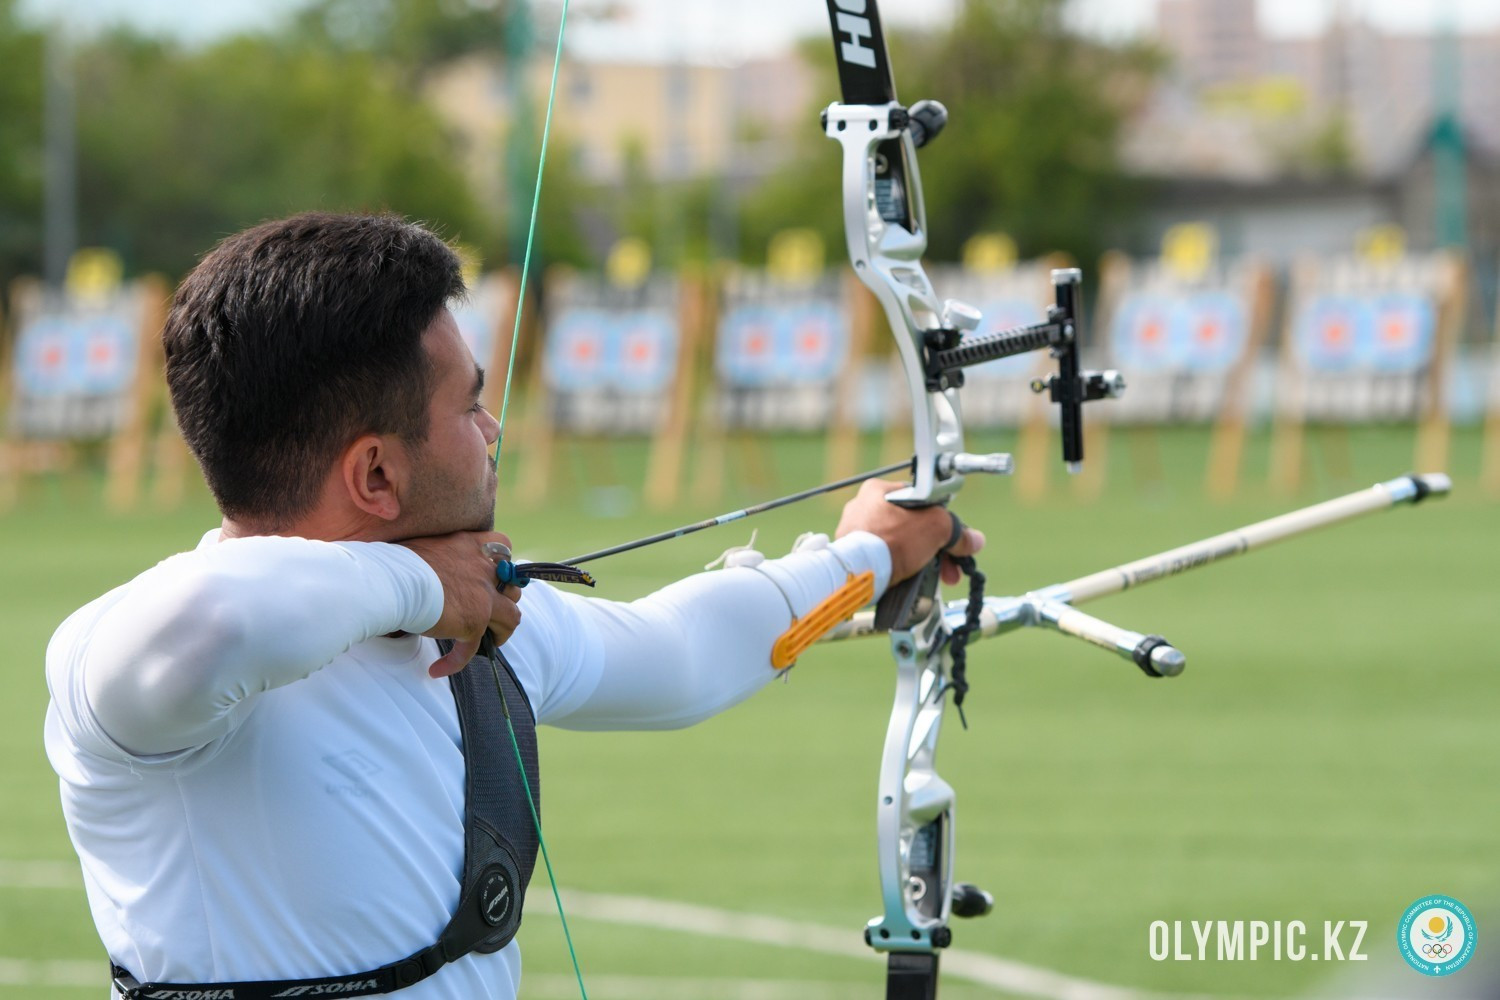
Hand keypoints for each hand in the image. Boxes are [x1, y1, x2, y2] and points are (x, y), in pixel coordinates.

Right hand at [398, 530, 523, 677]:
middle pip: (512, 587)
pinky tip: (438, 669)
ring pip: (511, 619)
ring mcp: (483, 597)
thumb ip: (443, 558)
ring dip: (499, 633)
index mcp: (470, 546)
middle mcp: (483, 569)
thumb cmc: (396, 563)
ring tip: (479, 643)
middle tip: (486, 613)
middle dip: (504, 601)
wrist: (391, 581)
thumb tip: (433, 572)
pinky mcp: (475, 623)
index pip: (503, 546)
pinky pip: (472, 648)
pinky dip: (456, 661)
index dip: (501, 563)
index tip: (491, 576)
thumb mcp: (428, 549)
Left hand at [834, 479, 985, 584]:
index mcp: (880, 490)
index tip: (952, 540)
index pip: (920, 501)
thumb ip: (957, 532)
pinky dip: (897, 568)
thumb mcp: (936, 528)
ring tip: (931, 576)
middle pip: (909, 526)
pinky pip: (881, 558)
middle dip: (933, 548)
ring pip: (896, 544)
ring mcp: (853, 532)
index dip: (941, 521)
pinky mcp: (851, 555)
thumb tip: (974, 541)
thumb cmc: (891, 541)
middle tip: (948, 567)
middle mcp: (862, 507)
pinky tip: (909, 579)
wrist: (860, 572)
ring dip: (918, 560)